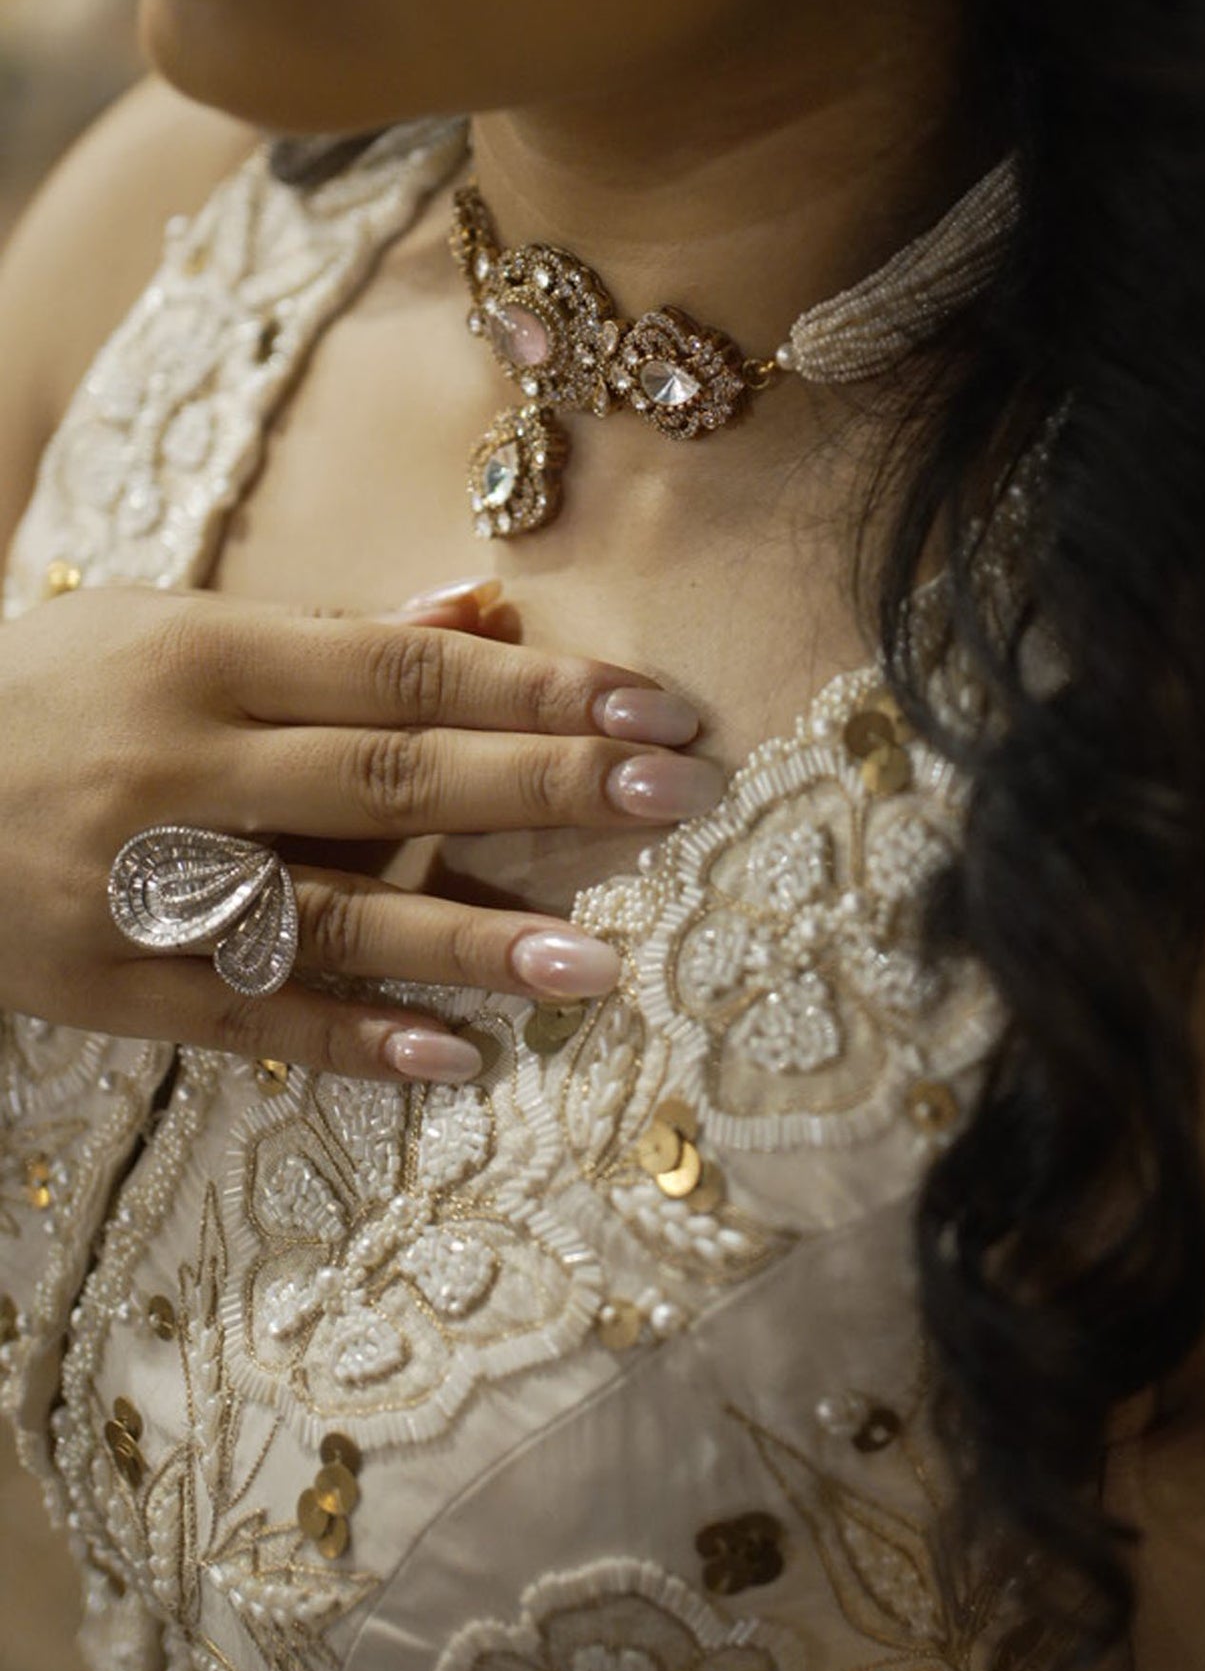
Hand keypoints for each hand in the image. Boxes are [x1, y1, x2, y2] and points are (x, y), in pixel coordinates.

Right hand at [0, 579, 715, 1082]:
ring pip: (330, 917)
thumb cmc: (46, 692)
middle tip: (676, 800)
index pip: (404, 675)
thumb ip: (329, 635)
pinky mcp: (104, 985)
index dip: (539, 692)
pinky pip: (247, 1020)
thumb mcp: (165, 628)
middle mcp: (178, 768)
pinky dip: (351, 1041)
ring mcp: (138, 886)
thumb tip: (483, 610)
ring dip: (469, 941)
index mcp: (202, 655)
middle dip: (544, 792)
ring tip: (596, 967)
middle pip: (391, 782)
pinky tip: (455, 1060)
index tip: (656, 710)